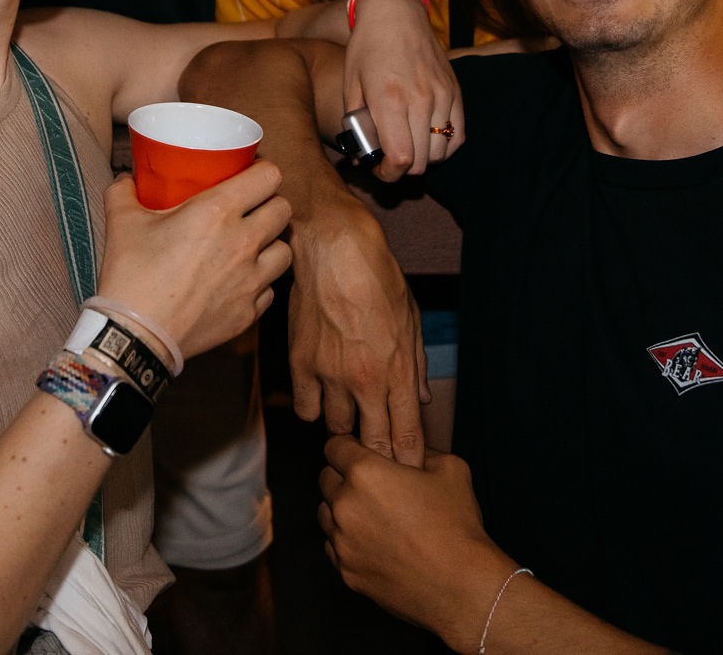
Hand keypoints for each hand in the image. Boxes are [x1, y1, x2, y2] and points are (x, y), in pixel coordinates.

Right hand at [98, 164, 292, 359]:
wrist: (134, 337)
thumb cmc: (131, 276)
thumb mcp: (121, 223)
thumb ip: (123, 192)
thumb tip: (124, 179)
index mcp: (218, 212)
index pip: (269, 176)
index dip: (262, 170)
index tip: (250, 174)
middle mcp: (243, 243)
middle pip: (283, 210)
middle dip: (270, 204)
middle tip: (250, 208)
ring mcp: (251, 280)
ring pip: (285, 250)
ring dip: (271, 244)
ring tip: (251, 245)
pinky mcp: (249, 312)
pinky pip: (270, 289)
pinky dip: (259, 282)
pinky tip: (239, 281)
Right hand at [289, 205, 427, 464]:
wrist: (333, 248)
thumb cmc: (377, 276)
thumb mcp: (411, 317)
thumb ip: (416, 363)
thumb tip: (422, 398)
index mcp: (397, 369)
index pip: (407, 434)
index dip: (410, 460)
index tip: (410, 474)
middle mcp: (365, 380)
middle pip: (373, 443)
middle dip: (381, 459)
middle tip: (382, 465)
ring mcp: (330, 375)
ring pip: (336, 429)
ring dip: (346, 429)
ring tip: (351, 422)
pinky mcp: (300, 364)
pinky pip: (306, 409)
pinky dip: (314, 409)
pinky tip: (322, 398)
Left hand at [318, 437, 511, 649]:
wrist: (461, 587)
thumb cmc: (457, 528)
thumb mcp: (451, 469)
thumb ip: (422, 451)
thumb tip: (413, 452)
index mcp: (366, 474)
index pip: (335, 446)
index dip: (348, 447)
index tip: (360, 453)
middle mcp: (345, 506)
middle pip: (325, 479)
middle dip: (344, 477)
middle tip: (372, 486)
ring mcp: (342, 542)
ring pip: (325, 514)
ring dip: (341, 510)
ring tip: (372, 516)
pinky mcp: (346, 572)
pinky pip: (333, 547)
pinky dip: (346, 541)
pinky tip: (373, 543)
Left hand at [344, 0, 460, 179]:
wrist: (395, 13)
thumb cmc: (366, 49)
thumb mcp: (350, 85)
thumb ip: (357, 124)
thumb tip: (363, 157)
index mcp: (390, 100)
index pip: (399, 159)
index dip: (388, 175)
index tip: (378, 170)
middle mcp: (420, 100)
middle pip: (420, 162)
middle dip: (402, 170)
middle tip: (389, 160)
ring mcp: (442, 95)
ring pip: (441, 152)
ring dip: (424, 159)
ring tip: (408, 148)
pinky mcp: (455, 91)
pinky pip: (458, 135)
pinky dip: (445, 146)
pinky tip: (428, 139)